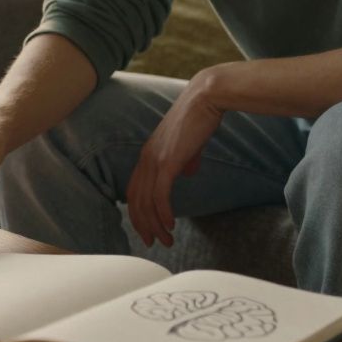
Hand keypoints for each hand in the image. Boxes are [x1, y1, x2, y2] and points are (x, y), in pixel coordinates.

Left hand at [126, 69, 225, 247]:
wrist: (206, 98)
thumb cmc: (199, 118)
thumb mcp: (189, 144)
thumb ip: (185, 159)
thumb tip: (187, 172)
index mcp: (148, 154)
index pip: (134, 190)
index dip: (138, 212)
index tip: (148, 229)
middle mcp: (146, 158)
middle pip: (135, 200)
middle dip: (143, 225)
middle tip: (153, 242)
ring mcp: (155, 159)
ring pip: (147, 201)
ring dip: (155, 225)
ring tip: (166, 240)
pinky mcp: (168, 161)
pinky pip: (160, 194)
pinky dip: (163, 212)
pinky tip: (169, 225)